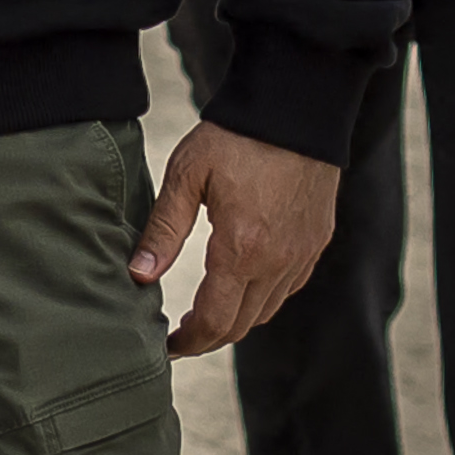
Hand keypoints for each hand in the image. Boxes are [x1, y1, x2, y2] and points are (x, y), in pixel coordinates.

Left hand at [133, 122, 341, 355]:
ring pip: (266, 311)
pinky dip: (262, 298)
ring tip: (207, 311)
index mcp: (241, 250)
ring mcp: (301, 254)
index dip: (188, 343)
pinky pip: (288, 288)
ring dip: (235, 320)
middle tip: (181, 335)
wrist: (297, 108)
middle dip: (208, 338)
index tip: (167, 347)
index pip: (214, 322)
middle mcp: (277, 262)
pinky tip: (242, 282)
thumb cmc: (236, 136)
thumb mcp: (187, 175)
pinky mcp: (316, 242)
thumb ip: (163, 230)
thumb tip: (138, 276)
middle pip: (241, 326)